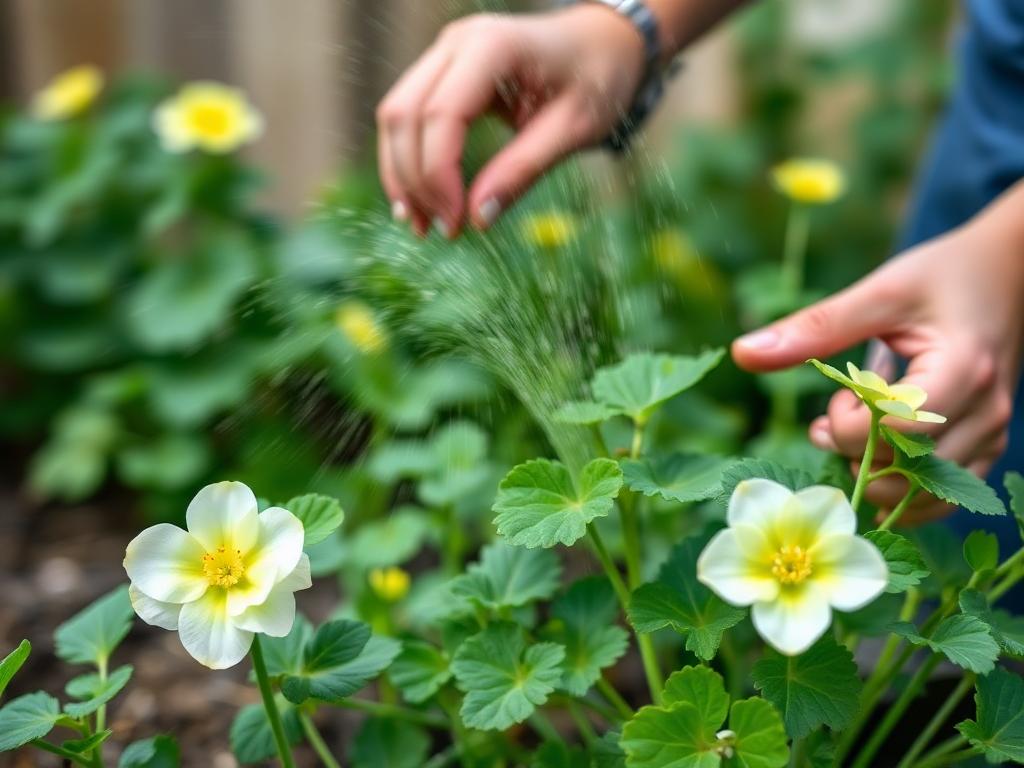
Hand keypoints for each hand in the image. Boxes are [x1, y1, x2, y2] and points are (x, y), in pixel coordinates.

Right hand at [375, 7, 644, 236]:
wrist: (605, 41)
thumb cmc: (599, 79)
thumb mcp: (574, 129)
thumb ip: (524, 170)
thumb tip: (478, 218)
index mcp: (494, 46)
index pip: (441, 114)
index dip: (438, 175)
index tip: (456, 223)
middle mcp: (458, 42)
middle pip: (405, 114)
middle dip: (414, 180)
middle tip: (439, 231)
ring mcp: (445, 53)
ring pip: (396, 115)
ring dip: (401, 174)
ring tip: (421, 225)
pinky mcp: (442, 72)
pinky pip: (408, 116)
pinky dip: (408, 160)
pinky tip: (418, 200)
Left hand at [732, 183, 1023, 523]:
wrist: (1009, 271)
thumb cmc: (942, 275)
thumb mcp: (879, 292)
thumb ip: (814, 328)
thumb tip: (742, 353)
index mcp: (964, 370)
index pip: (892, 431)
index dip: (846, 425)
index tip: (836, 394)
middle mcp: (987, 412)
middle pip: (905, 471)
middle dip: (852, 452)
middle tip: (829, 419)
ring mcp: (992, 435)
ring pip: (923, 495)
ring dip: (871, 475)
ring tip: (848, 435)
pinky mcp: (987, 446)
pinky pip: (942, 497)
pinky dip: (898, 489)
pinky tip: (869, 459)